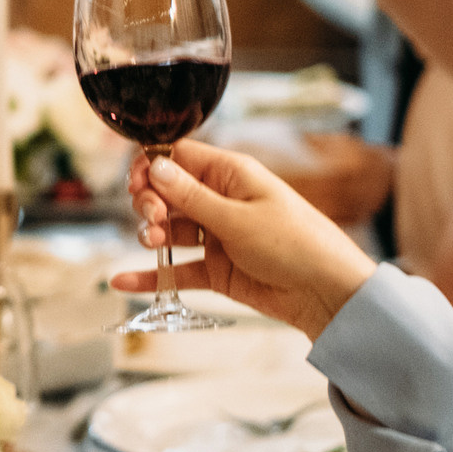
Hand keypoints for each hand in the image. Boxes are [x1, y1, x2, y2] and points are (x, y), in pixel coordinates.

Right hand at [109, 141, 377, 337]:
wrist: (328, 294)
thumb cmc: (296, 244)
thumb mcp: (239, 218)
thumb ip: (192, 196)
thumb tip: (156, 166)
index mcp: (231, 175)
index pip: (178, 158)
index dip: (151, 167)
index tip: (137, 184)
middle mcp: (221, 201)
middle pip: (168, 192)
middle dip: (150, 202)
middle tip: (153, 218)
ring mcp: (218, 236)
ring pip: (170, 229)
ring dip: (153, 234)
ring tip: (153, 242)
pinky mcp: (217, 269)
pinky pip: (178, 269)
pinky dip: (153, 275)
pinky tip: (124, 280)